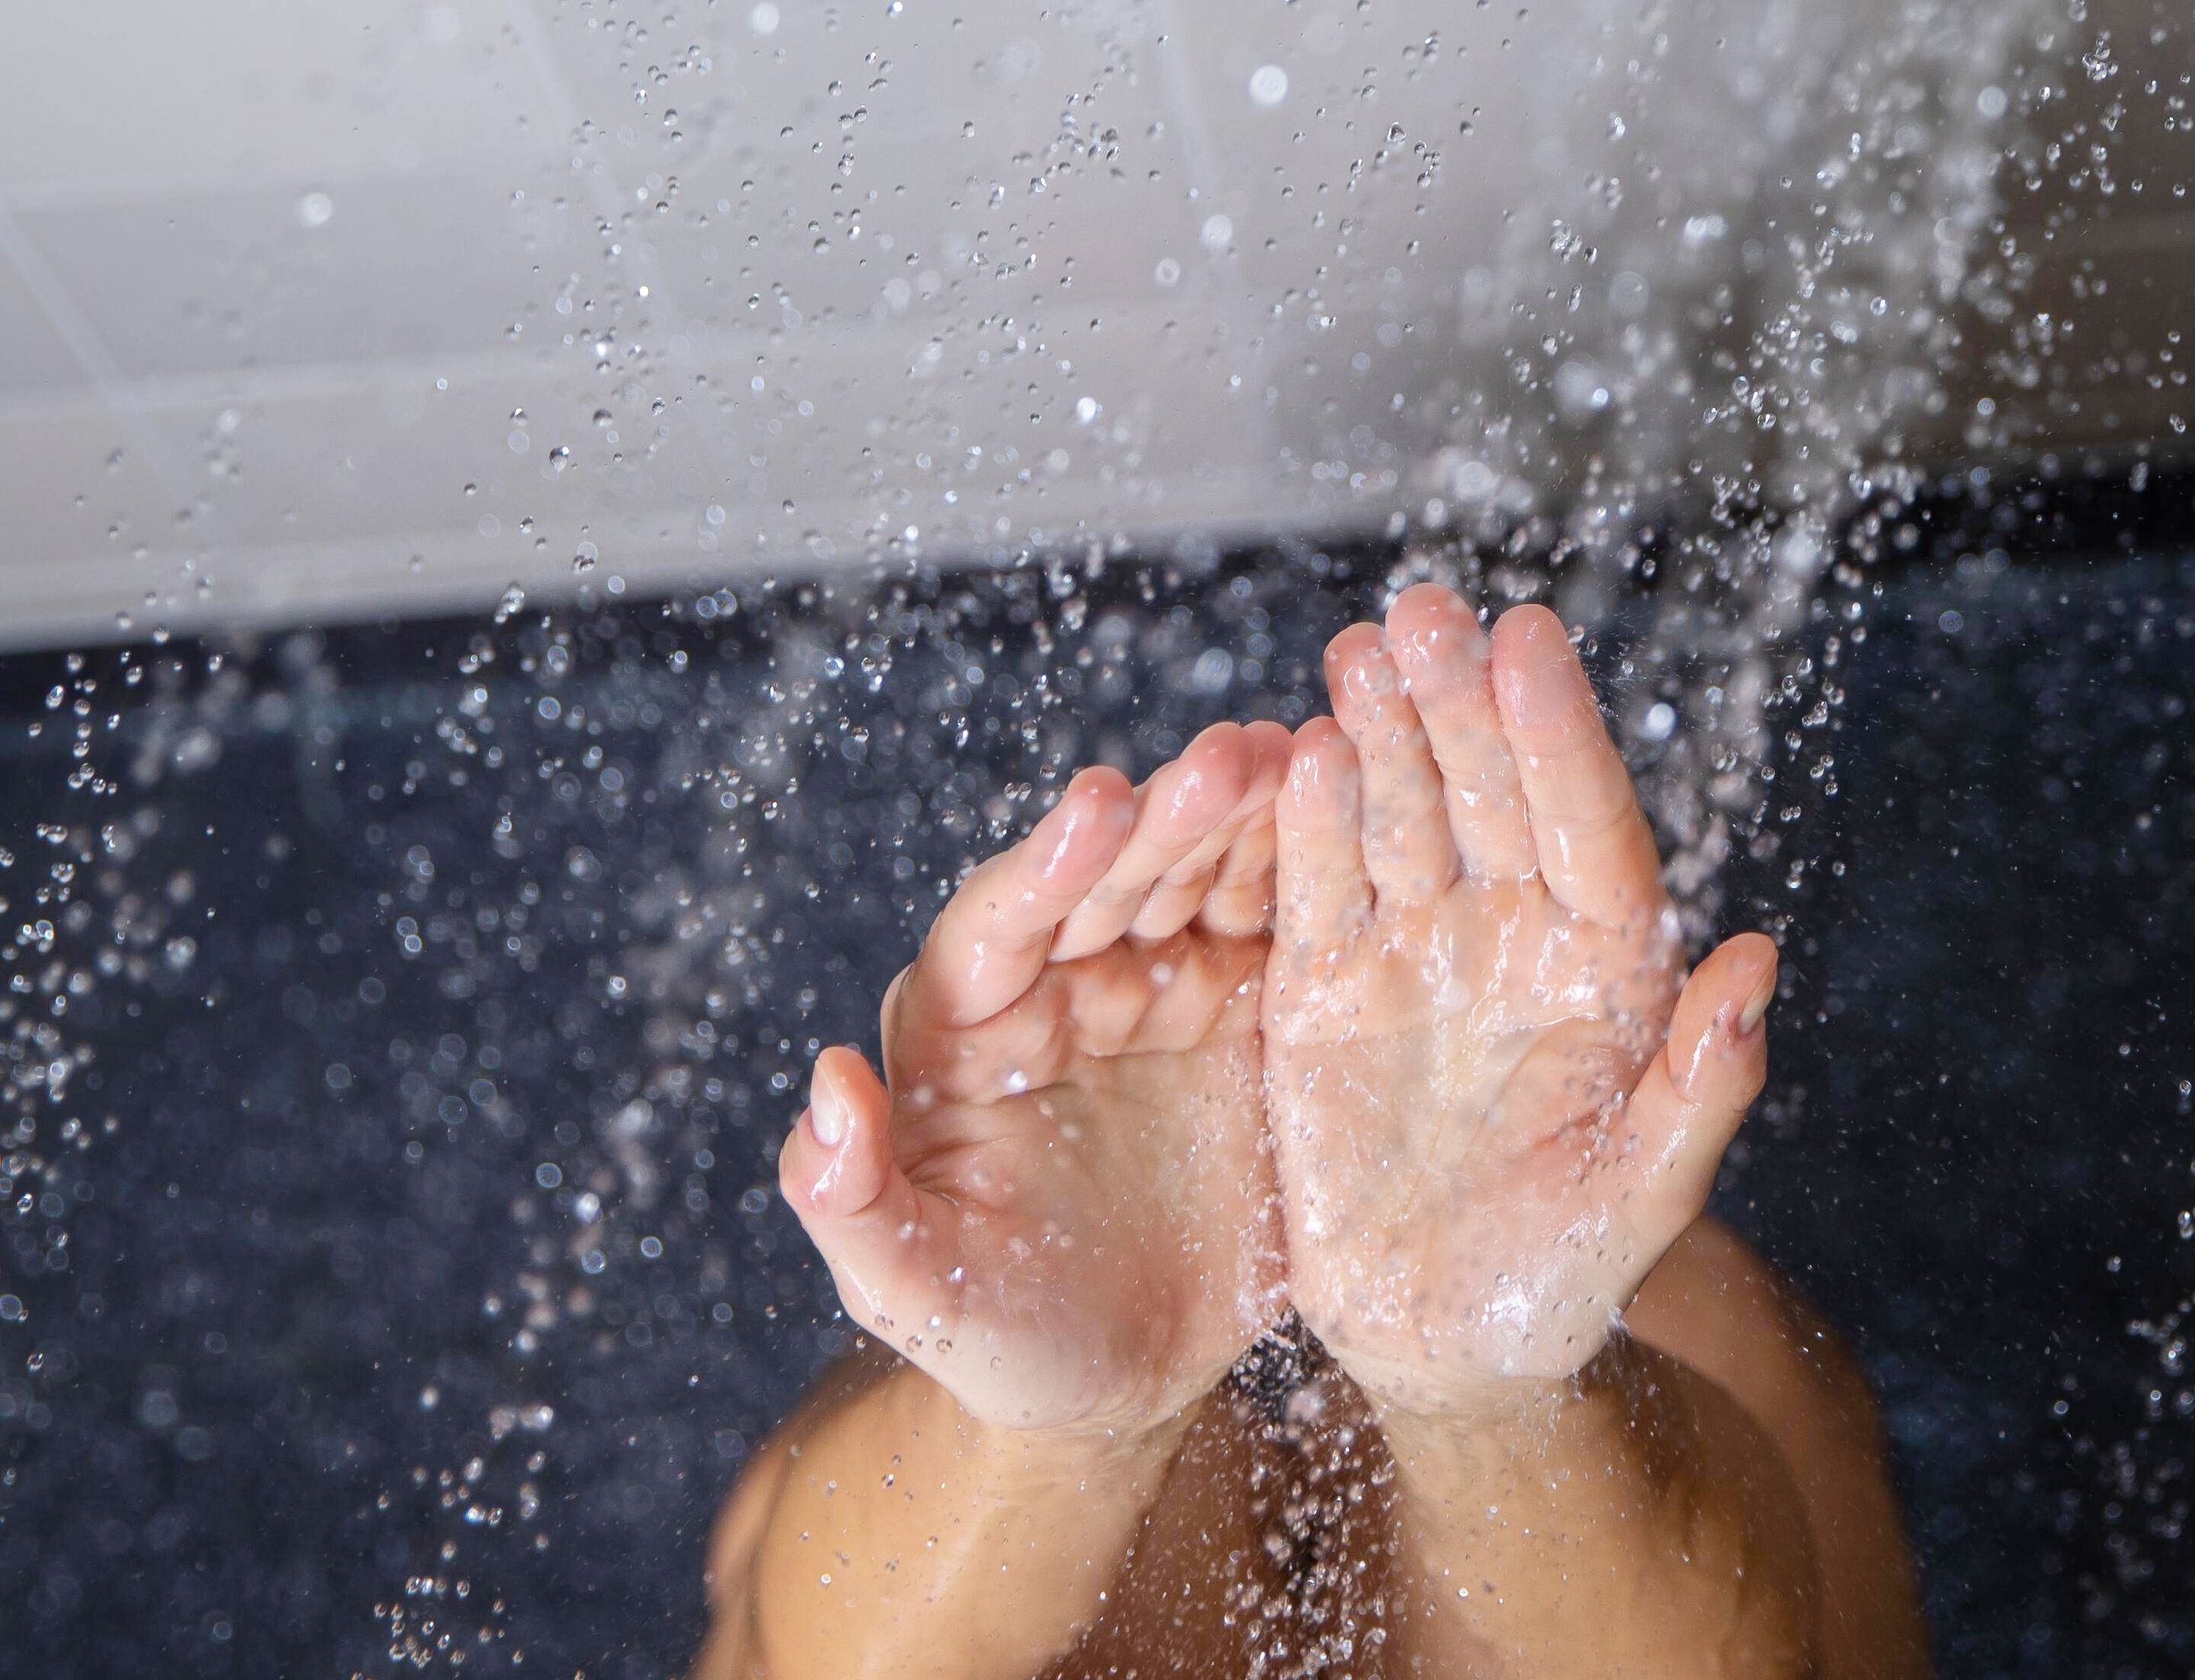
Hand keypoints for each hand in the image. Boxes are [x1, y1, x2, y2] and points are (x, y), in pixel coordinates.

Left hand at [779, 725, 1291, 1436]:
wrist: (1118, 1378)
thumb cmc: (994, 1335)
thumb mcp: (910, 1291)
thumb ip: (848, 1200)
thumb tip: (827, 1085)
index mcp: (967, 1030)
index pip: (1000, 926)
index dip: (1050, 865)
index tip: (1101, 805)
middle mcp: (1059, 988)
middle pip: (1111, 882)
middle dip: (1169, 817)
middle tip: (1236, 756)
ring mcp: (1159, 992)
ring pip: (1198, 882)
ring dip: (1249, 818)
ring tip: (1309, 755)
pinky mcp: (1244, 1016)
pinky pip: (1276, 932)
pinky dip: (1311, 868)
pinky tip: (1355, 808)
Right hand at [1264, 584, 1778, 1415]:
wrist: (1449, 1344)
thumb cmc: (1568, 1279)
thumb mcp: (1645, 1200)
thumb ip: (1703, 1088)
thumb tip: (1759, 963)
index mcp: (1605, 969)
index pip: (1589, 828)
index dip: (1561, 735)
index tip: (1532, 640)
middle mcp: (1513, 938)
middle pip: (1492, 796)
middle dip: (1460, 700)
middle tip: (1429, 609)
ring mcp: (1416, 955)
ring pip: (1405, 818)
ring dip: (1385, 731)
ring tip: (1362, 647)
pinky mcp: (1325, 991)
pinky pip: (1318, 891)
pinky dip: (1307, 826)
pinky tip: (1296, 755)